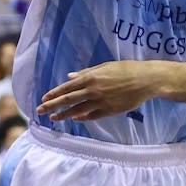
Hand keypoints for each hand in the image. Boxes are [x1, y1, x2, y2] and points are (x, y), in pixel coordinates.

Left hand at [37, 60, 161, 121]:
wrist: (145, 80)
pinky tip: (74, 118)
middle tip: (40, 111)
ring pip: (78, 110)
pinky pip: (92, 116)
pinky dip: (82, 117)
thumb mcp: (104, 67)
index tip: (44, 99)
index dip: (54, 94)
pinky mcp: (109, 110)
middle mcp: (93, 90)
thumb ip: (86, 73)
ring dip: (64, 115)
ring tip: (54, 118)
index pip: (67, 87)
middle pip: (68, 100)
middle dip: (53, 106)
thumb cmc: (125, 70)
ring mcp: (101, 102)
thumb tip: (69, 77)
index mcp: (91, 77)